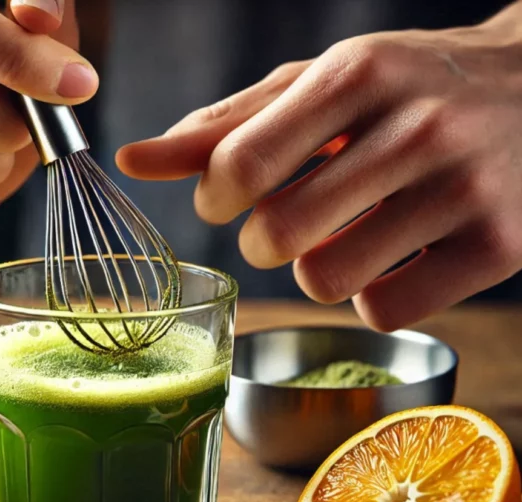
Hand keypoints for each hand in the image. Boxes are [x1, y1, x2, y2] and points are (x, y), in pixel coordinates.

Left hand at [117, 5, 521, 330]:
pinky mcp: (500, 248)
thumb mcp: (315, 87)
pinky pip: (384, 310)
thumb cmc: (399, 90)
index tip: (226, 198)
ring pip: (325, 282)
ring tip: (343, 236)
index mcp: (357, 75)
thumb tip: (133, 160)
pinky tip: (393, 258)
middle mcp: (416, 128)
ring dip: (315, 270)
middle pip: (277, 234)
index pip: (241, 165)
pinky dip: (372, 296)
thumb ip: (222, 126)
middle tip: (287, 221)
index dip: (214, 198)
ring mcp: (464, 190)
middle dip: (262, 241)